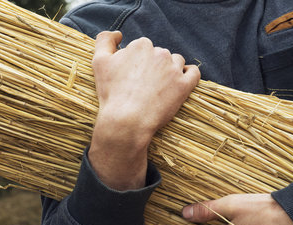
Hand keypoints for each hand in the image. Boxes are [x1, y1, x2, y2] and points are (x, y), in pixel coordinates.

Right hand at [88, 31, 199, 189]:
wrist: (126, 121)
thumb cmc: (112, 93)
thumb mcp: (99, 62)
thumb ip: (105, 40)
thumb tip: (119, 35)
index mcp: (141, 46)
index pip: (143, 49)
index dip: (137, 63)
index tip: (132, 77)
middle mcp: (159, 53)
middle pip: (159, 55)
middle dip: (153, 67)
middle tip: (143, 87)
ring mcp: (174, 69)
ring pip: (176, 62)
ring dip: (170, 71)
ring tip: (159, 88)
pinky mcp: (184, 85)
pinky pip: (193, 73)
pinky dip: (189, 75)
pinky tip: (181, 82)